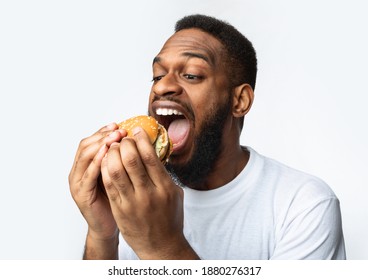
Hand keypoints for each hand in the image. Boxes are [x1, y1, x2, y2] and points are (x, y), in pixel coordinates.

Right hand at [69, 123, 125, 240]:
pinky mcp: (81, 194)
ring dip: (100, 145)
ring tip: (114, 138)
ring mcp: (77, 182)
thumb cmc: (116, 198)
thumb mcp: (118, 174)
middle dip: (103, 136)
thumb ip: (120, 158)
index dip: (104, 131)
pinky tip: (108, 155)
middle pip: (86, 145)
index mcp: (87, 164)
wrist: (108, 225)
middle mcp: (79, 171)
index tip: (118, 125)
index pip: (92, 141)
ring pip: (84, 157)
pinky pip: (87, 176)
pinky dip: (97, 163)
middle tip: (118, 130)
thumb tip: (135, 139)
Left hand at [101, 127, 197, 258]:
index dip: (140, 139)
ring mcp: (132, 202)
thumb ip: (164, 174)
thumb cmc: (169, 218)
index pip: (150, 156)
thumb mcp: (174, 193)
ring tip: (112, 147)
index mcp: (165, 186)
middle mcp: (148, 193)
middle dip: (124, 143)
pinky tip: (105, 161)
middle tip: (123, 137)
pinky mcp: (119, 209)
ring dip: (112, 153)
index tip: (136, 130)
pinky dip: (105, 168)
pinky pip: (108, 184)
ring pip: (116, 169)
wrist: (161, 245)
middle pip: (131, 159)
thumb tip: (154, 153)